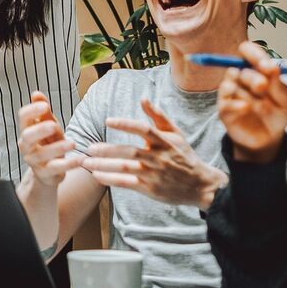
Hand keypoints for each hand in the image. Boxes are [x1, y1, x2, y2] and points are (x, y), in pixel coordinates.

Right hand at [17, 91, 79, 187]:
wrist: (48, 172)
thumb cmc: (49, 144)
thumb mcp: (48, 127)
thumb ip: (44, 112)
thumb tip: (36, 93)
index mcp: (27, 130)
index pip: (23, 117)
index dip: (32, 110)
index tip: (45, 105)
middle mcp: (26, 146)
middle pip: (27, 136)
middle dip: (40, 130)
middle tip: (54, 125)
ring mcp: (34, 161)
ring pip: (42, 154)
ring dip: (57, 148)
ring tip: (72, 144)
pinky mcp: (45, 174)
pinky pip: (55, 169)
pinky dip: (68, 164)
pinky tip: (80, 159)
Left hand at [82, 98, 227, 208]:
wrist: (200, 185)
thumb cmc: (184, 156)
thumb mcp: (176, 134)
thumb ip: (158, 117)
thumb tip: (143, 99)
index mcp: (164, 142)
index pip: (143, 129)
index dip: (126, 124)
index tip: (108, 120)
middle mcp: (158, 158)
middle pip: (130, 152)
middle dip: (107, 150)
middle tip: (90, 147)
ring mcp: (154, 174)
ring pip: (125, 169)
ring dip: (104, 166)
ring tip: (86, 163)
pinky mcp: (150, 189)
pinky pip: (127, 183)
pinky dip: (111, 180)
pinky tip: (97, 176)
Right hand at [216, 41, 286, 162]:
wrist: (269, 138)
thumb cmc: (277, 113)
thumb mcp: (286, 100)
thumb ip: (279, 85)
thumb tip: (273, 67)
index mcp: (256, 70)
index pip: (248, 51)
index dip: (253, 54)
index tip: (264, 64)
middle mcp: (241, 78)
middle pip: (239, 68)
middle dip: (253, 76)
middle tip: (263, 86)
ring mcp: (231, 93)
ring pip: (230, 83)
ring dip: (245, 91)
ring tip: (259, 103)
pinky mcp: (225, 109)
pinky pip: (225, 102)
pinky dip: (236, 104)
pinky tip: (246, 108)